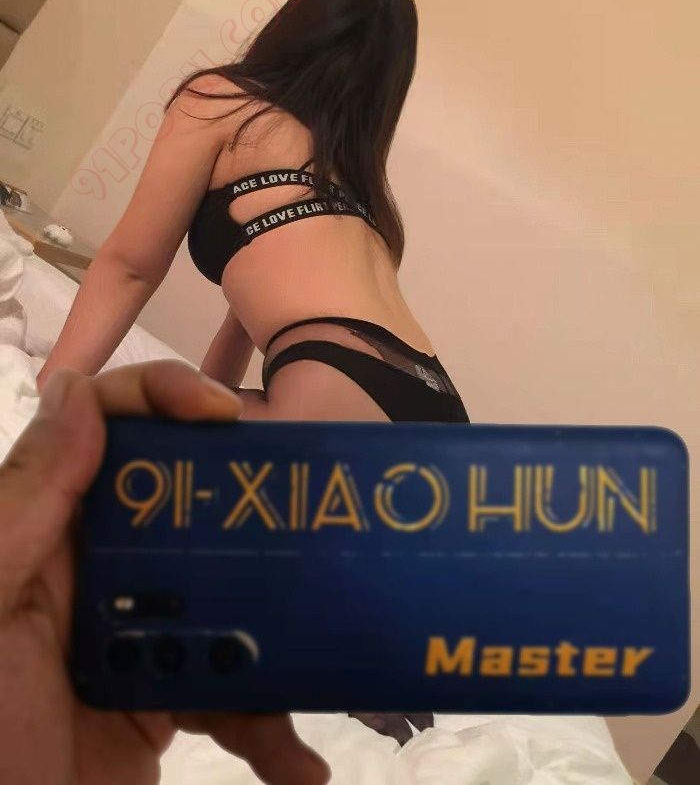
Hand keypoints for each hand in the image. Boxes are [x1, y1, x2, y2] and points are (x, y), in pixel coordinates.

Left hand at [0, 359, 330, 784]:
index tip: (229, 415)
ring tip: (331, 659)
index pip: (106, 426)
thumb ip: (26, 502)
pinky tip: (300, 764)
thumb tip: (77, 388)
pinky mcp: (165, 694)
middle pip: (188, 498)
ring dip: (281, 633)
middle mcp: (99, 563)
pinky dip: (268, 727)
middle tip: (310, 513)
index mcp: (48, 526)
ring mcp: (138, 629)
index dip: (165, 397)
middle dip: (250, 502)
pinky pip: (231, 688)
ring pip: (226, 595)